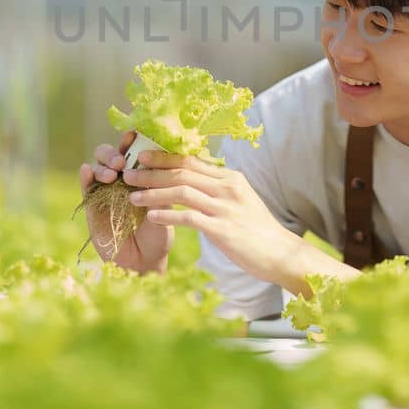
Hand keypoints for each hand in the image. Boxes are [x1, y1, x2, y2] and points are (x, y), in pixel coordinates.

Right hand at [79, 130, 170, 274]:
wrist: (145, 263)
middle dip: (114, 153)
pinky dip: (85, 176)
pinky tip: (87, 172)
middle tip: (122, 161)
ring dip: (102, 165)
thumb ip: (158, 187)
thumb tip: (156, 164)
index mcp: (140, 176)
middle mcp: (121, 180)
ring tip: (111, 174)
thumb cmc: (158, 234)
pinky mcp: (92, 206)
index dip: (132, 141)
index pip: (133, 151)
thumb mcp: (164, 209)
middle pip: (111, 155)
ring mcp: (105, 192)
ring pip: (96, 167)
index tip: (134, 134)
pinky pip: (85, 187)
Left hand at [124, 149, 350, 293]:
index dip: (164, 157)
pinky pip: (189, 218)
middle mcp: (227, 187)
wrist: (280, 253)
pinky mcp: (223, 229)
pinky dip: (167, 215)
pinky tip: (150, 216)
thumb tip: (196, 180)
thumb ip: (219, 188)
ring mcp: (226, 207)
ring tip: (132, 195)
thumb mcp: (240, 201)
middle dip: (152, 172)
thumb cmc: (257, 230)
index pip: (191, 161)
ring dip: (153, 192)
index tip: (141, 155)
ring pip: (182, 192)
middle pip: (182, 173)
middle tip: (128, 173)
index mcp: (230, 178)